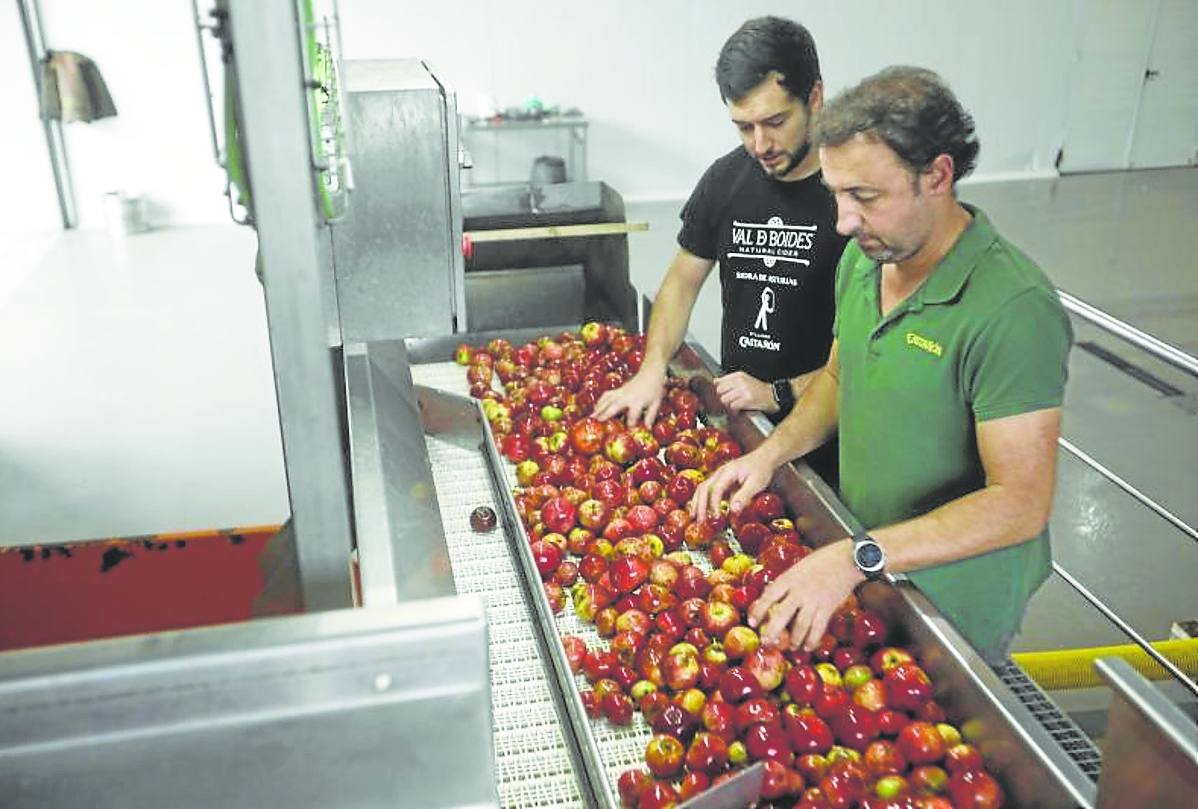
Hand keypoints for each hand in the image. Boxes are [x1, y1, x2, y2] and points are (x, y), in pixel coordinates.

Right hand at [593, 368, 665, 427]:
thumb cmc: (655, 389)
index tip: (626, 433)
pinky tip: (596, 408)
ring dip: (598, 408)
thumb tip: (647, 429)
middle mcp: (626, 397)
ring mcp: (620, 393)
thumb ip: (650, 417)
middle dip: (605, 415)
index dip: (629, 426)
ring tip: (591, 417)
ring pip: (607, 400)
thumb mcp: (656, 404)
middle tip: (596, 423)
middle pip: (613, 407)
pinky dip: (600, 401)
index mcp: (637, 402)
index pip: (632, 417)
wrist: (650, 373)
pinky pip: (606, 395)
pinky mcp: (617, 390)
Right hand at [689, 448, 774, 520]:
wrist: (764, 457)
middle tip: (699, 521)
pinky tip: (703, 511)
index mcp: (728, 472)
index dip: (714, 505)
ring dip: (697, 503)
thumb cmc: (761, 468)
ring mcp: (718, 476)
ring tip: (694, 517)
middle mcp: (720, 473)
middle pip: (703, 489)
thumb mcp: (756, 483)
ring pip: (702, 489)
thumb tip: (733, 511)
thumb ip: (744, 496)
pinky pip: (708, 491)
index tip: (717, 518)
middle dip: (700, 506)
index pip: (716, 489)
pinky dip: (703, 501)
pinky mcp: (721, 481)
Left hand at [713, 371, 776, 413]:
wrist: (773, 395)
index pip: (719, 382)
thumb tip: (715, 382)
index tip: (720, 395)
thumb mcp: (744, 380)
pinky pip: (733, 406)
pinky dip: (734, 410)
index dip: (718, 390)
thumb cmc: (759, 389)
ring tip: (735, 406)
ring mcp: (743, 390)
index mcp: (738, 375)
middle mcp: (740, 381)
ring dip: (728, 405)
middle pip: (719, 391)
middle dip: (722, 398)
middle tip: (728, 402)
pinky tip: (739, 410)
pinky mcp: (747, 399)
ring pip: (725, 399)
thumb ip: (729, 381)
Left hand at [747, 539, 863, 650]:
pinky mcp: (828, 608)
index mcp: (789, 578)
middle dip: (773, 631)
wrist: (847, 559)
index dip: (758, 610)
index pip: (769, 596)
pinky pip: (818, 628)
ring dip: (794, 639)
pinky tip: (808, 646)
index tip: (752, 622)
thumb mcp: (798, 566)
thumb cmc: (823, 560)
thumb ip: (788, 581)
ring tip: (791, 648)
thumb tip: (774, 595)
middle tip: (767, 642)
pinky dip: (812, 640)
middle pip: (781, 615)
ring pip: (800, 625)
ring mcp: (814, 600)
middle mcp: (799, 591)